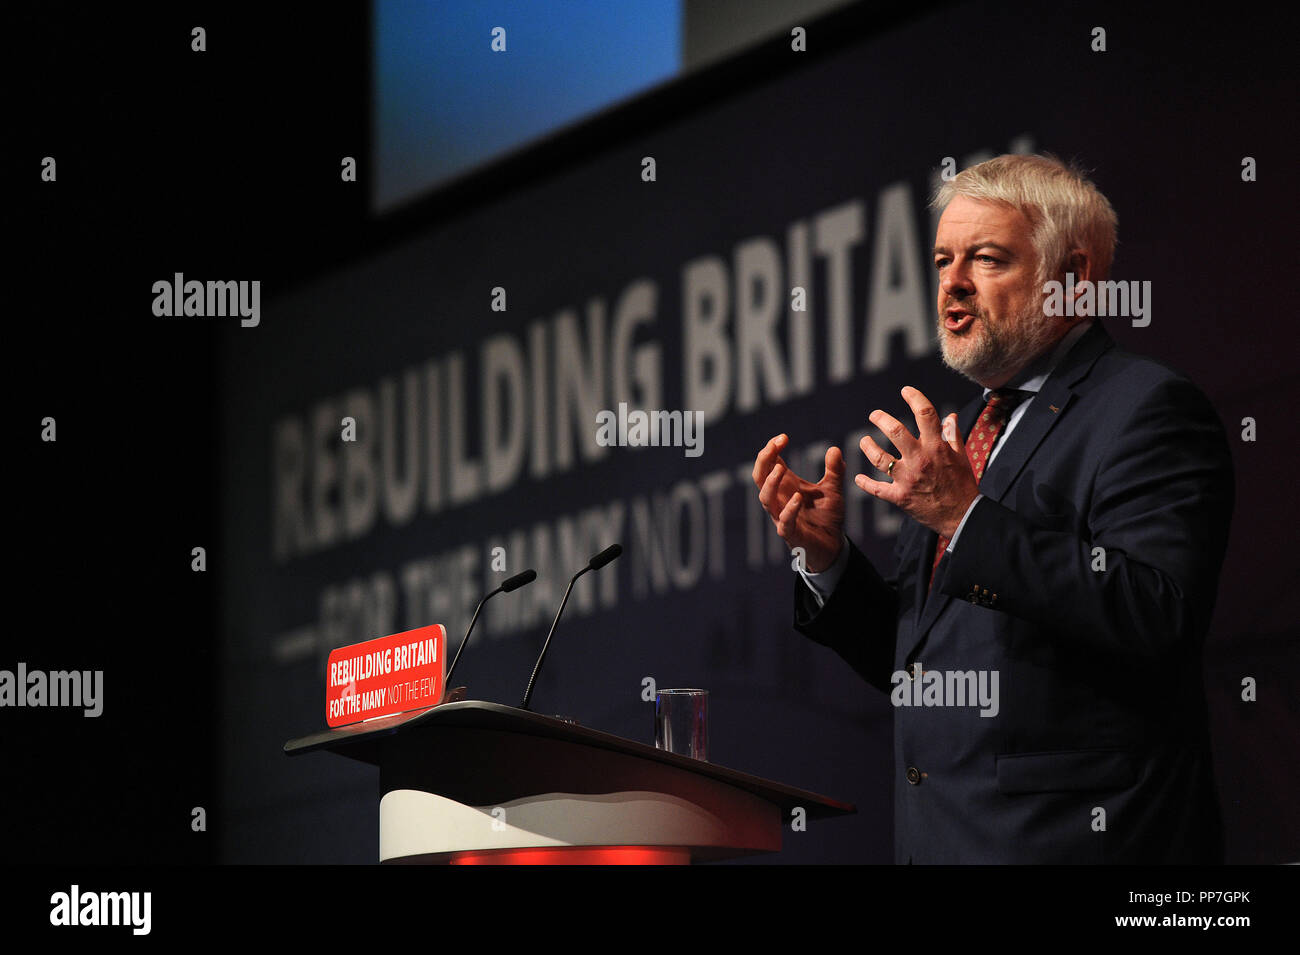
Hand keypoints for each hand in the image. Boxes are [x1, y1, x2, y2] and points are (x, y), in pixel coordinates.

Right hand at [752, 435, 845, 572]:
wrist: (833, 546)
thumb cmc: (827, 517)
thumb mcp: (833, 490)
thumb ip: (834, 471)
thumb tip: (834, 449)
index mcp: (786, 486)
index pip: (769, 463)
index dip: (771, 449)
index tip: (783, 437)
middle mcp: (779, 499)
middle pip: (759, 477)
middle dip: (764, 460)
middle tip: (774, 445)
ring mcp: (781, 516)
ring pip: (765, 498)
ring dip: (770, 483)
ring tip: (781, 469)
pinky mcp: (790, 533)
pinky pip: (783, 521)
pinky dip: (789, 510)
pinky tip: (798, 498)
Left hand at [856, 386, 978, 538]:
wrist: (962, 516)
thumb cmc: (962, 485)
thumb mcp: (961, 457)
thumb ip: (952, 435)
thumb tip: (949, 416)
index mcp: (936, 447)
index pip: (925, 414)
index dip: (914, 397)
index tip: (905, 391)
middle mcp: (920, 460)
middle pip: (895, 431)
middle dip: (881, 418)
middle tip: (874, 414)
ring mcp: (908, 479)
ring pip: (880, 458)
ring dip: (868, 447)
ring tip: (864, 441)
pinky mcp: (899, 497)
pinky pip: (877, 489)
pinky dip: (865, 483)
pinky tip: (858, 478)